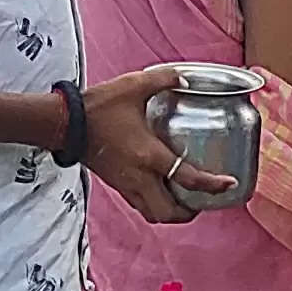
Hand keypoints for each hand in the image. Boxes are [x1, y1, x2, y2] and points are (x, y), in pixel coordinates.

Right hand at [79, 64, 224, 223]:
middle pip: (169, 212)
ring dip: (172, 213)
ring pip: (153, 214)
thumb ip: (163, 79)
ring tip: (185, 201)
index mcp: (149, 155)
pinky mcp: (115, 184)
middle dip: (190, 212)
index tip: (229, 183)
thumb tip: (185, 76)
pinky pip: (139, 205)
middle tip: (203, 201)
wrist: (62, 123)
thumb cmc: (97, 106)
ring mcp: (125, 184)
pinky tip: (162, 189)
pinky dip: (155, 205)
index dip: (212, 184)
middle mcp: (139, 176)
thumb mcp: (133, 85)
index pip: (188, 178)